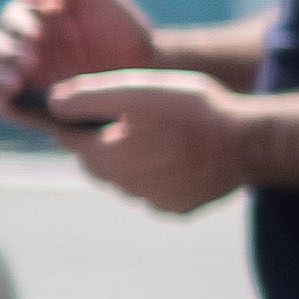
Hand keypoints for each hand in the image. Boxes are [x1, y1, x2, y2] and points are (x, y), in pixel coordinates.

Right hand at [0, 0, 154, 118]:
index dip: (19, 26)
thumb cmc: (119, 25)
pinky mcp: (31, 100)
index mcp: (34, 16)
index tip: (38, 35)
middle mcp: (23, 43)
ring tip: (13, 83)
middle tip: (30, 60)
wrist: (143, 64)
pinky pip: (3, 101)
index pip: (11, 18)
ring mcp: (25, 73)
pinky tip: (6, 100)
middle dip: (7, 52)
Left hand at [43, 65, 256, 216]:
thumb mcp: (135, 90)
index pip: (69, 137)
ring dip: (132, 157)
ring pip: (128, 176)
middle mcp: (123, 187)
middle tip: (124, 115)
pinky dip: (160, 174)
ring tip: (157, 133)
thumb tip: (51, 103)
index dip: (70, 118)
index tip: (75, 105)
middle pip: (97, 160)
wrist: (247, 144)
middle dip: (102, 139)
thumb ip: (87, 96)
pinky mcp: (178, 208)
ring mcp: (152, 201)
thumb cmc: (191, 111)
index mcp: (105, 158)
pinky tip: (179, 155)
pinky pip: (156, 190)